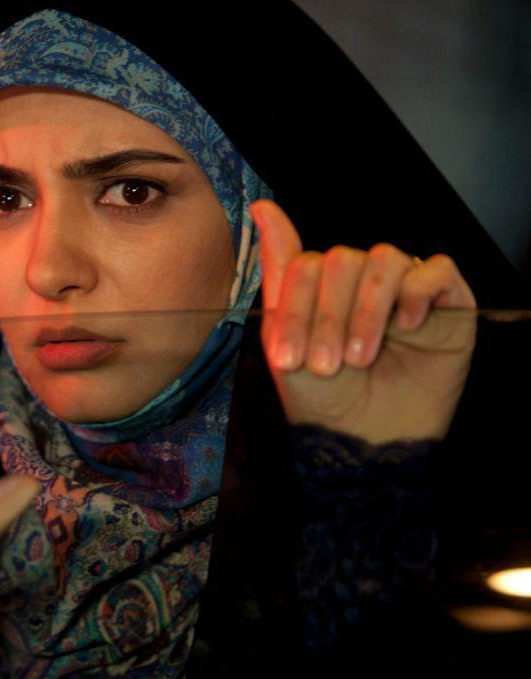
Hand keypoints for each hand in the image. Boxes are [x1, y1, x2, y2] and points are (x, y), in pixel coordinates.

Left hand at [254, 200, 476, 443]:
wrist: (365, 442)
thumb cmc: (323, 398)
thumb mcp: (285, 341)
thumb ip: (278, 273)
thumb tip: (262, 206)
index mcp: (322, 289)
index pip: (306, 265)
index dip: (297, 308)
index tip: (291, 359)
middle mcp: (362, 283)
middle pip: (343, 260)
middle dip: (329, 315)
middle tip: (329, 364)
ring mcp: (404, 290)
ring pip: (385, 260)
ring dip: (367, 310)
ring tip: (361, 356)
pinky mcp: (446, 303)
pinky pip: (437, 270)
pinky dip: (417, 291)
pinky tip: (406, 324)